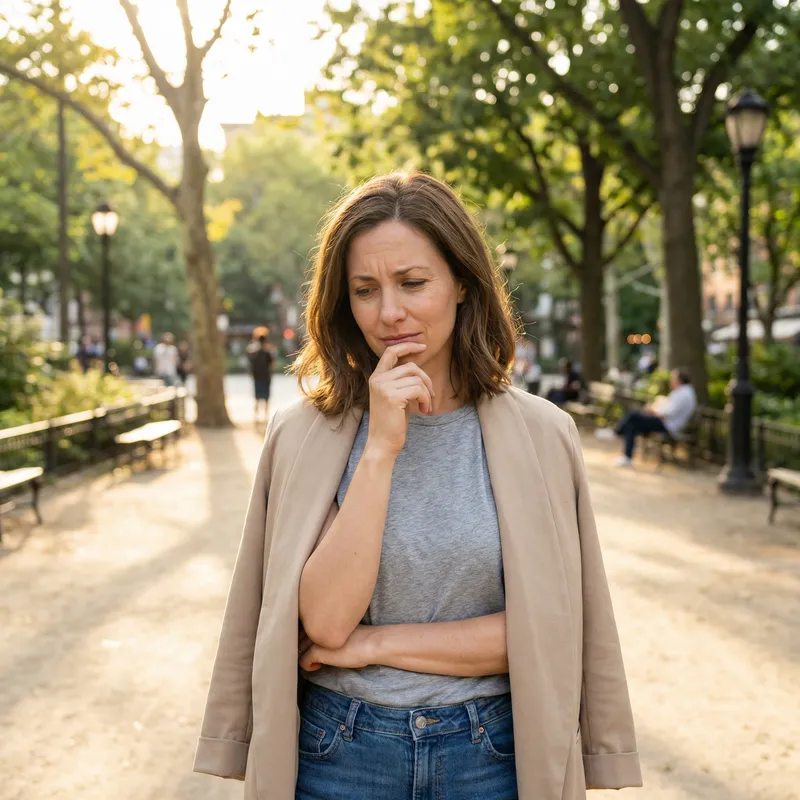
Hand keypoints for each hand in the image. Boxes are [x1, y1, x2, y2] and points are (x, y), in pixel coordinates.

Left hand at [299, 625, 377, 671]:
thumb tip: (324, 640)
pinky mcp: (316, 651)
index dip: (309, 635)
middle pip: (300, 637)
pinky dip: (309, 666)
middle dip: (304, 646)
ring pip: (299, 649)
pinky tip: (319, 666)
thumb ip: (332, 629)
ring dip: (306, 655)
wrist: (372, 642)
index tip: (316, 643)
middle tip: (315, 654)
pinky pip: (303, 662)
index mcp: (323, 616)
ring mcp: (314, 638)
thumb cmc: (364, 636)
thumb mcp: (344, 629)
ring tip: (318, 660)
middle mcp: (316, 625)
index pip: (306, 625)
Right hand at [366, 342, 434, 456]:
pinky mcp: (393, 397)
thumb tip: (418, 369)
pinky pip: (419, 390)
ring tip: (426, 406)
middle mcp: (378, 379)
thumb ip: (401, 381)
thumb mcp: (395, 397)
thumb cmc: (392, 422)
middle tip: (431, 395)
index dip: (407, 346)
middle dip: (426, 380)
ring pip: (417, 379)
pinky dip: (426, 400)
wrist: (382, 443)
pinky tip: (424, 411)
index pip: (391, 352)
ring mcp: (384, 387)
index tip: (423, 347)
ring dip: (427, 393)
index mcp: (376, 377)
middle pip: (411, 367)